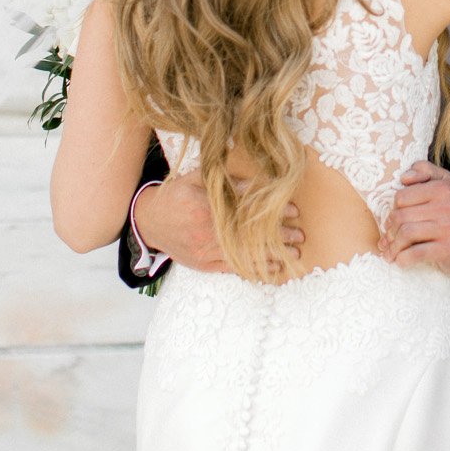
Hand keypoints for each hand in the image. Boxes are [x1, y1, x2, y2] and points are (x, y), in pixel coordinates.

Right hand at [134, 172, 303, 276]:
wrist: (149, 222)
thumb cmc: (175, 195)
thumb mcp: (197, 179)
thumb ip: (226, 181)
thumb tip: (255, 184)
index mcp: (205, 209)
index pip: (247, 213)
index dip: (272, 214)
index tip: (293, 212)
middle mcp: (206, 234)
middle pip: (250, 238)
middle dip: (278, 238)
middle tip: (300, 236)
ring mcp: (206, 253)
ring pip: (244, 257)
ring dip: (272, 258)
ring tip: (295, 256)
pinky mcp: (205, 265)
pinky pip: (233, 270)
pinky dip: (254, 271)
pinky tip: (273, 270)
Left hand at [381, 161, 449, 275]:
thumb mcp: (444, 182)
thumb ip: (424, 170)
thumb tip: (404, 178)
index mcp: (442, 187)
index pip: (401, 197)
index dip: (393, 209)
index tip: (394, 219)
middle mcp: (447, 206)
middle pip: (401, 217)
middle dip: (389, 230)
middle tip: (388, 237)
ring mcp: (448, 228)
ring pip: (406, 234)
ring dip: (393, 246)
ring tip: (391, 250)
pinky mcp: (448, 249)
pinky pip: (415, 254)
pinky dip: (403, 259)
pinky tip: (400, 260)